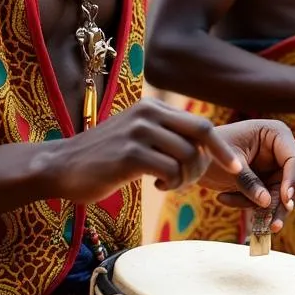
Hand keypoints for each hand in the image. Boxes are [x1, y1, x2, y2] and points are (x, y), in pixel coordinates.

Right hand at [50, 99, 240, 204]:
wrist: (59, 166)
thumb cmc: (104, 157)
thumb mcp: (138, 135)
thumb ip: (166, 135)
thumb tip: (204, 148)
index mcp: (153, 107)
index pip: (201, 125)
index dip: (222, 148)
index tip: (235, 168)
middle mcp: (148, 113)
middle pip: (202, 133)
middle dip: (216, 160)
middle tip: (203, 181)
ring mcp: (138, 132)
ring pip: (188, 157)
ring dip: (186, 179)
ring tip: (170, 184)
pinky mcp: (129, 154)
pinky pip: (170, 171)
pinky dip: (171, 184)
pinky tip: (157, 186)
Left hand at [200, 119, 294, 231]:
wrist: (192, 154)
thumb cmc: (209, 149)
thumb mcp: (230, 165)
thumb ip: (249, 182)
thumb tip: (267, 203)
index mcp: (276, 134)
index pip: (294, 161)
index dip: (292, 181)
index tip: (285, 199)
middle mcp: (279, 151)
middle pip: (291, 182)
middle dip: (281, 204)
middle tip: (274, 226)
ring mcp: (272, 168)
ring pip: (279, 197)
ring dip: (265, 212)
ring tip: (257, 227)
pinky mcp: (263, 183)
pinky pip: (263, 202)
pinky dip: (247, 205)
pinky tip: (223, 197)